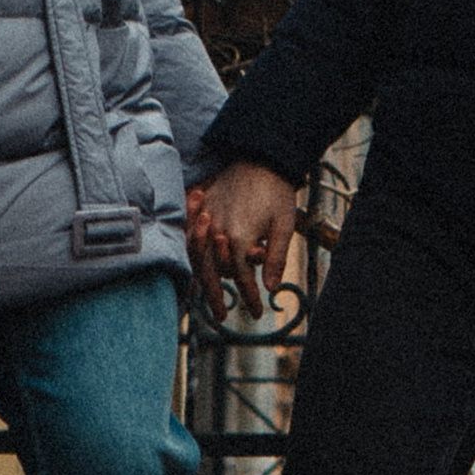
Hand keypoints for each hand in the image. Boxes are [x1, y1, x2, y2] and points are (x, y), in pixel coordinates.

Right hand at [188, 160, 298, 318]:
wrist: (262, 156)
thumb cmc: (277, 191)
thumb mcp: (284, 225)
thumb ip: (276, 257)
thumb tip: (271, 288)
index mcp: (240, 238)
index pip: (242, 278)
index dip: (250, 297)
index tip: (257, 313)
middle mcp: (218, 231)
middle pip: (213, 273)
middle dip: (217, 298)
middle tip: (222, 317)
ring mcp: (207, 218)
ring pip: (198, 258)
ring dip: (202, 281)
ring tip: (206, 298)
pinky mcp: (202, 208)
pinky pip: (189, 238)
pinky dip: (190, 256)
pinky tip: (193, 268)